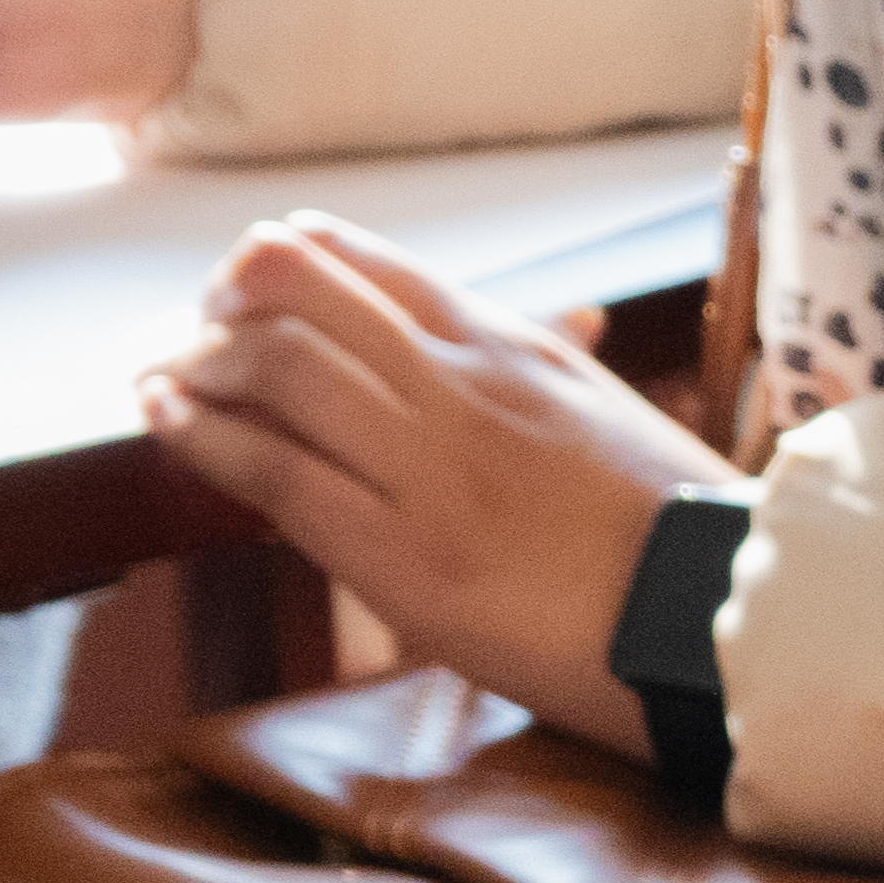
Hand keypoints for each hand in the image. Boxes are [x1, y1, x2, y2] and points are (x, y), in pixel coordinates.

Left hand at [140, 216, 735, 749]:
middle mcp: (463, 387)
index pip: (370, 263)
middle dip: (224, 300)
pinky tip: (165, 420)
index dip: (286, 260)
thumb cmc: (679, 531)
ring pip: (273, 368)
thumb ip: (552, 367)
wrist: (719, 623)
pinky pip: (272, 474)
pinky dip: (201, 437)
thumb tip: (562, 320)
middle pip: (300, 290)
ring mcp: (429, 469)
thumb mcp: (610, 416)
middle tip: (196, 328)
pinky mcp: (402, 558)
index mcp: (517, 346)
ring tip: (163, 378)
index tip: (246, 282)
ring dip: (196, 364)